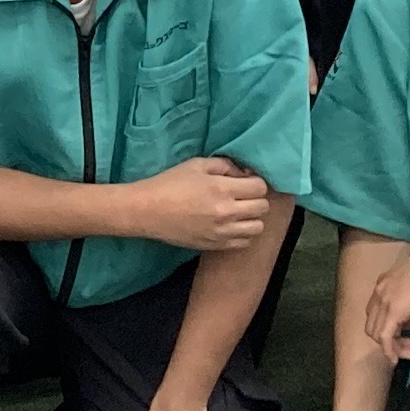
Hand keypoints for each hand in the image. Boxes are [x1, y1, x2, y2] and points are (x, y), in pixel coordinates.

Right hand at [132, 157, 272, 254]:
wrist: (147, 211)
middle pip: (262, 208)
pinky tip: (231, 225)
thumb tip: (243, 172)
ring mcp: (222, 232)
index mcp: (222, 189)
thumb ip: (224, 165)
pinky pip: (244, 242)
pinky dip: (243, 233)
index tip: (245, 181)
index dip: (255, 181)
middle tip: (243, 195)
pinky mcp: (216, 245)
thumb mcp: (197, 165)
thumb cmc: (169, 183)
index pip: (260, 187)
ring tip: (239, 212)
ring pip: (258, 228)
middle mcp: (227, 213)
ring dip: (252, 218)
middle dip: (256, 198)